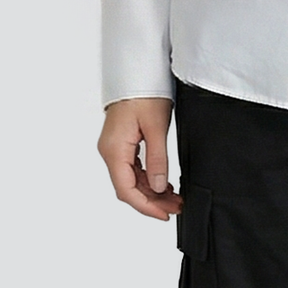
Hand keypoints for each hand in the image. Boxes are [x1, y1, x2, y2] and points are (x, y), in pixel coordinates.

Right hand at [98, 96, 181, 219]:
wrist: (136, 73)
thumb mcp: (156, 127)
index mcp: (114, 150)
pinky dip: (148, 179)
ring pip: (131, 180)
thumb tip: (158, 187)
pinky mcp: (121, 144)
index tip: (164, 215)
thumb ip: (158, 159)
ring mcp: (114, 148)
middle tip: (176, 207)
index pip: (126, 190)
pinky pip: (132, 169)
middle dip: (152, 201)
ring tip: (175, 198)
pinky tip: (163, 184)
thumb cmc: (144, 94)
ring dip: (152, 191)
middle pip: (129, 188)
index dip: (145, 207)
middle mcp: (110, 152)